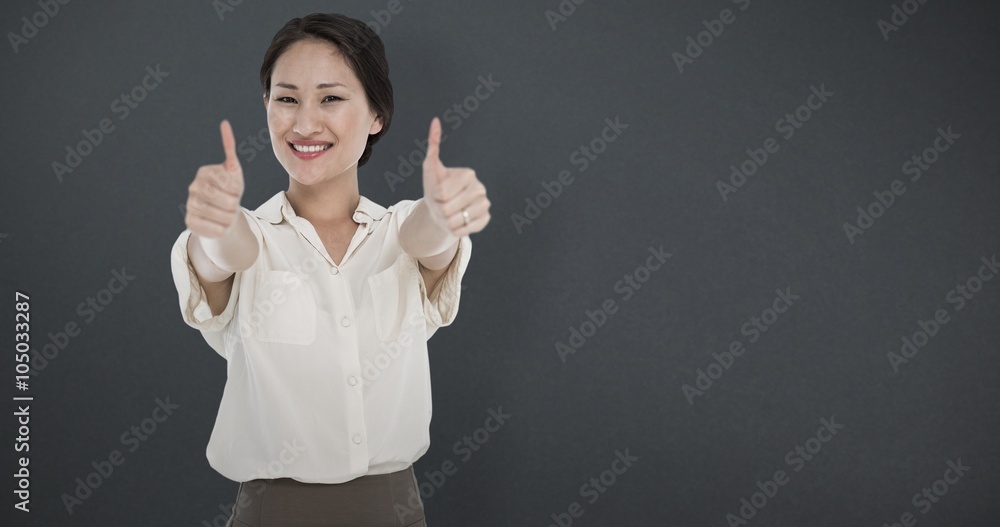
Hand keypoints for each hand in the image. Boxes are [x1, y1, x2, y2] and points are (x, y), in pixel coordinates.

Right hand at [185, 120, 244, 237]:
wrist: (225, 214)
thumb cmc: (231, 190)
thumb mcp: (235, 173)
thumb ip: (230, 151)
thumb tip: (224, 123)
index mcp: (204, 173)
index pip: (226, 181)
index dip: (236, 188)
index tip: (235, 190)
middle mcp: (194, 187)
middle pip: (221, 199)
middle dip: (233, 204)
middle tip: (233, 204)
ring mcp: (190, 204)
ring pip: (219, 216)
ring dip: (230, 218)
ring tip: (228, 214)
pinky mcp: (190, 222)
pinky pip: (214, 230)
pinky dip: (223, 229)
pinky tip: (222, 226)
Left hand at [422, 117, 489, 236]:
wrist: (441, 208)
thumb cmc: (435, 186)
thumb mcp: (430, 167)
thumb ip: (433, 145)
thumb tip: (435, 120)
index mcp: (468, 174)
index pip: (442, 193)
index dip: (435, 196)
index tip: (438, 192)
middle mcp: (480, 188)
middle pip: (448, 208)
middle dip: (439, 209)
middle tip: (442, 204)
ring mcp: (485, 204)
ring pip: (455, 221)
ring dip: (446, 221)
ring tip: (448, 213)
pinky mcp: (485, 219)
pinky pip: (464, 231)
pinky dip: (455, 230)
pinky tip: (456, 222)